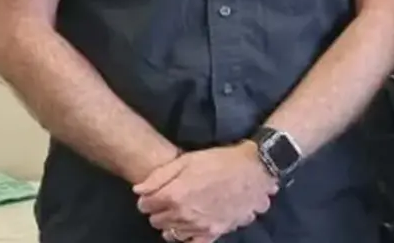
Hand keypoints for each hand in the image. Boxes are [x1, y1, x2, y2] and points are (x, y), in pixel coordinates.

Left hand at [134, 142, 277, 241]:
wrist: (255, 169)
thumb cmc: (221, 160)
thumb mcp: (188, 159)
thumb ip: (160, 176)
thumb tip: (138, 190)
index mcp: (174, 195)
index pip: (144, 205)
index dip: (148, 197)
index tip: (155, 192)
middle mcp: (182, 215)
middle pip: (155, 221)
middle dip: (159, 210)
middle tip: (170, 199)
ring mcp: (198, 227)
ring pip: (170, 234)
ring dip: (172, 223)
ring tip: (182, 210)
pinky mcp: (214, 233)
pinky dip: (187, 236)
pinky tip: (191, 226)